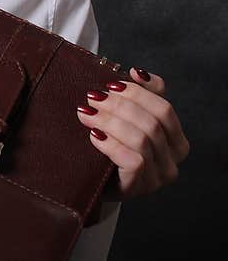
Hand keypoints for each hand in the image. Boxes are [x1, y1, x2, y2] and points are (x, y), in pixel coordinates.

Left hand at [76, 67, 189, 199]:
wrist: (89, 182)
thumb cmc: (109, 147)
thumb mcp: (126, 120)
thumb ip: (140, 96)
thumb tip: (138, 73)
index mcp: (176, 141)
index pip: (164, 109)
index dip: (138, 93)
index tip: (111, 85)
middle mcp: (172, 161)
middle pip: (152, 123)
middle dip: (119, 105)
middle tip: (92, 97)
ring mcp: (156, 177)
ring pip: (141, 139)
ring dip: (109, 121)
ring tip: (86, 113)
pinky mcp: (138, 187)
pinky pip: (132, 161)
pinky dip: (111, 144)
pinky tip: (93, 136)